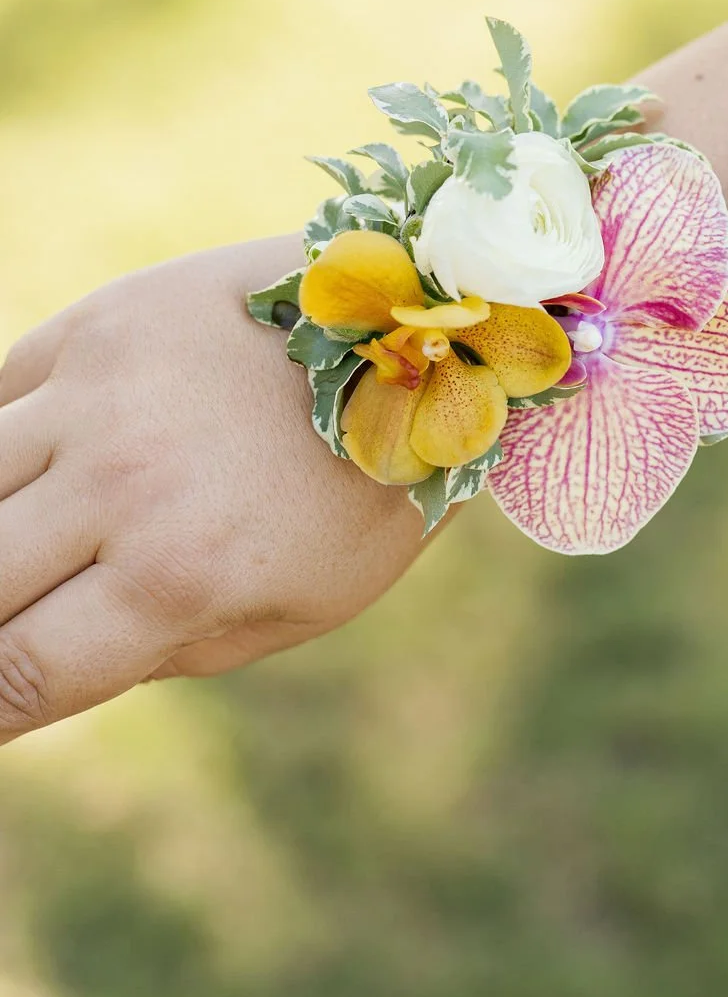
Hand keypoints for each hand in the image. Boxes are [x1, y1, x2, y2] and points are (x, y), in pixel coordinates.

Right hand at [0, 238, 424, 745]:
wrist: (418, 339)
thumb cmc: (363, 494)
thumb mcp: (297, 610)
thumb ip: (165, 651)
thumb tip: (50, 666)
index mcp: (181, 577)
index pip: (19, 674)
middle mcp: (125, 485)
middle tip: (20, 619)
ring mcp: (102, 395)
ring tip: (31, 544)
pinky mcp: (99, 322)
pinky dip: (2, 440)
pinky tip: (37, 469)